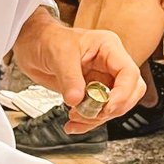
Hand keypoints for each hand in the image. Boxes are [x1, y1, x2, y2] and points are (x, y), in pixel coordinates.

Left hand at [12, 10, 144, 133]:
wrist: (33, 46)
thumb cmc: (48, 39)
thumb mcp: (59, 55)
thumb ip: (70, 78)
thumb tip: (77, 100)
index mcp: (109, 48)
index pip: (129, 73)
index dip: (123, 93)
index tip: (107, 107)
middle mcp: (110, 65)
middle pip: (131, 91)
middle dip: (114, 108)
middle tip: (93, 114)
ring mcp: (103, 79)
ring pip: (116, 105)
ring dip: (98, 117)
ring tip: (76, 118)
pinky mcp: (93, 93)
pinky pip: (99, 111)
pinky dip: (88, 122)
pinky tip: (75, 124)